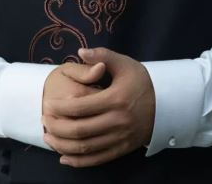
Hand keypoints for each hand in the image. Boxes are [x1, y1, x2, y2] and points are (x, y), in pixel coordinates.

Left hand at [42, 47, 155, 167]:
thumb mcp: (124, 63)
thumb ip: (102, 56)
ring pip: (86, 147)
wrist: (167, 103)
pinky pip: (97, 159)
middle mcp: (117, 121)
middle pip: (80, 130)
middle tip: (44, 120)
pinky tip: (64, 156)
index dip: (60, 107)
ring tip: (48, 137)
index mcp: (115, 99)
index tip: (48, 104)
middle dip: (57, 127)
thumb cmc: (142, 81)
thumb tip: (80, 51)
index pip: (81, 107)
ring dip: (64, 145)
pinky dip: (79, 161)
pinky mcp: (123, 149)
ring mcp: (121, 138)